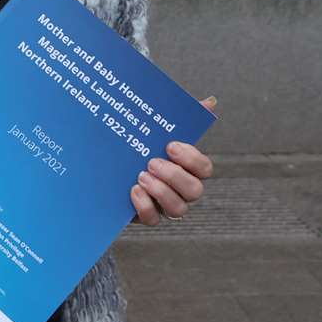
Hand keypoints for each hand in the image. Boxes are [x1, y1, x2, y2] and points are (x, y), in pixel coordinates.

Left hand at [131, 96, 215, 225]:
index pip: (204, 168)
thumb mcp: (159, 130)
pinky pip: (153, 219)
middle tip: (151, 162)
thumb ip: (183, 117)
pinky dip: (145, 206)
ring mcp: (166, 205)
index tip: (170, 146)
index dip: (191, 158)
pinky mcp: (147, 216)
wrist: (111, 166)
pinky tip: (133, 191)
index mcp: (189, 168)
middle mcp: (182, 190)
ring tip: (141, 177)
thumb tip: (210, 102)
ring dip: (161, 192)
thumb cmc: (143, 145)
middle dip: (175, 176)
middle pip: (195, 191)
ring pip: (178, 209)